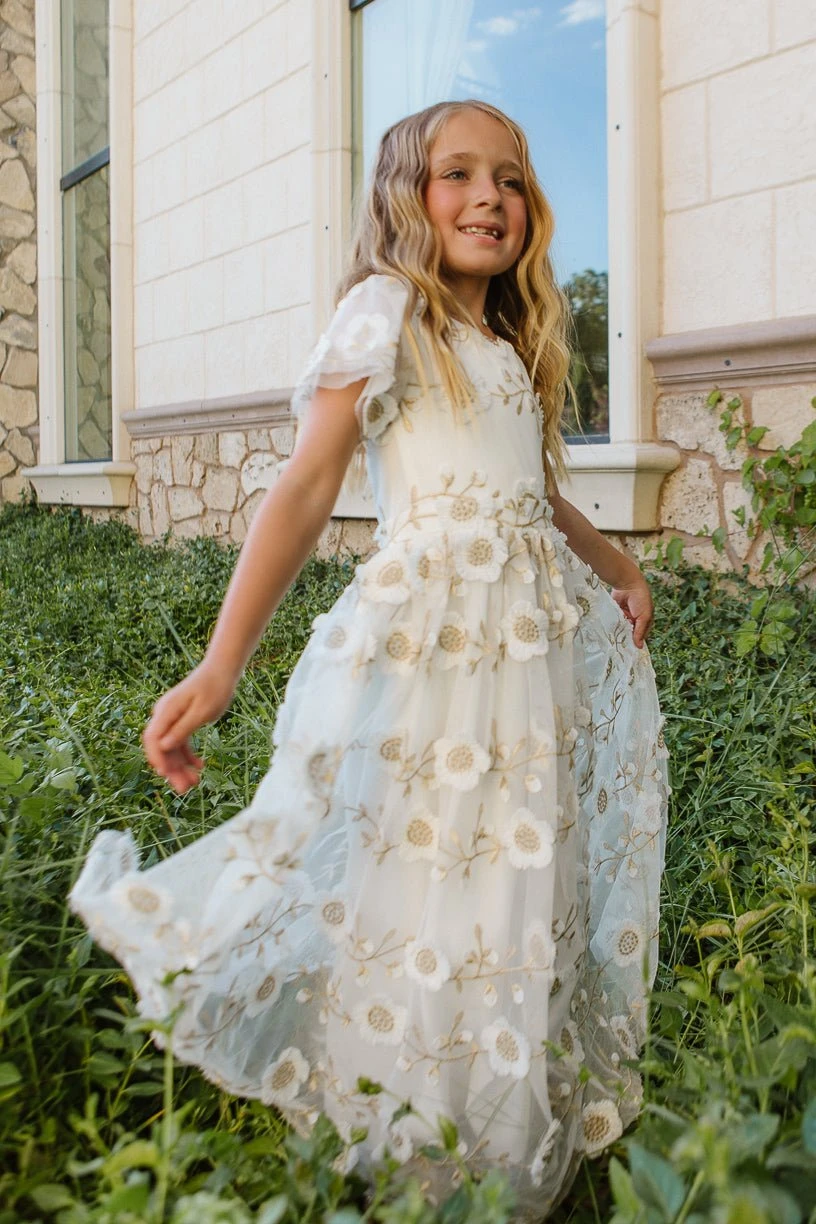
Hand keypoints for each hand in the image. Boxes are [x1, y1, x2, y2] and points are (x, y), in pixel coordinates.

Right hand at [142, 662, 236, 792]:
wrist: (222, 670)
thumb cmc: (214, 688)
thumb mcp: (202, 711)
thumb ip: (182, 729)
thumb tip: (163, 746)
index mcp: (166, 711)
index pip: (152, 739)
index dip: (158, 759)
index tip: (167, 775)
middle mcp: (164, 715)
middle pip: (161, 747)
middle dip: (172, 769)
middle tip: (185, 789)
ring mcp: (171, 718)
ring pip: (171, 748)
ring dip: (181, 766)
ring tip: (195, 783)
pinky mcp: (181, 720)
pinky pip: (180, 742)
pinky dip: (188, 755)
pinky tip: (200, 765)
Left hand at [611, 576, 653, 648]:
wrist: (628, 584)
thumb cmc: (641, 599)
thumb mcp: (644, 616)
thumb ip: (640, 631)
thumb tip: (639, 646)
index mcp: (644, 621)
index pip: (640, 636)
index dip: (636, 642)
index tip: (630, 652)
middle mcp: (634, 620)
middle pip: (630, 633)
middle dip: (626, 638)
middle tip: (620, 649)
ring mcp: (625, 617)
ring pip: (621, 629)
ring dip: (618, 633)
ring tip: (613, 642)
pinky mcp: (616, 613)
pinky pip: (613, 622)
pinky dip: (612, 626)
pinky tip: (608, 633)